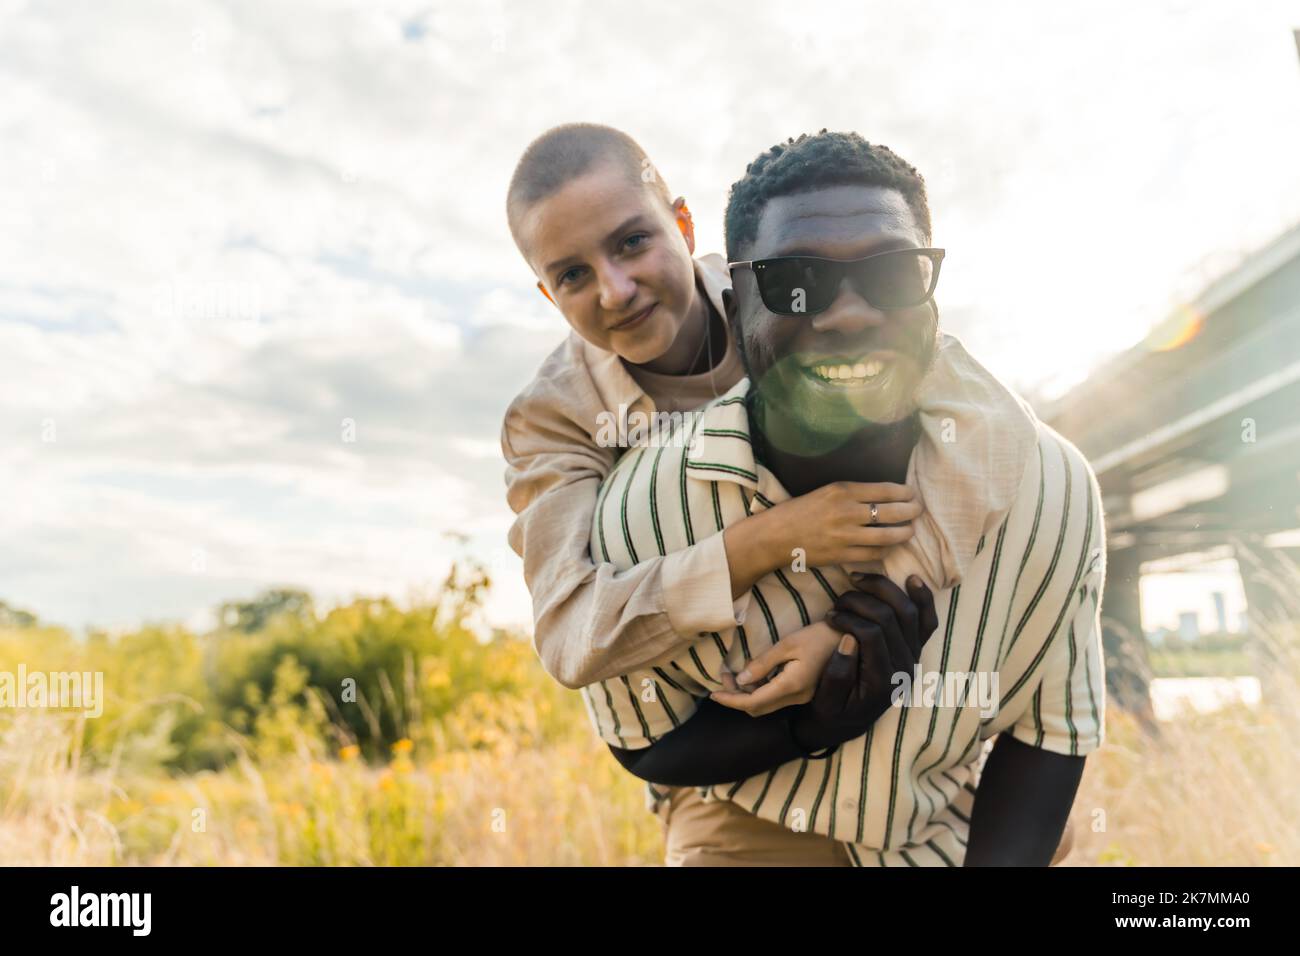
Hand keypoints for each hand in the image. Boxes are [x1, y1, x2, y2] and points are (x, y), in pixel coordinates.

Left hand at [709, 621, 841, 716]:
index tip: (713, 694)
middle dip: (736, 696)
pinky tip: (754, 674)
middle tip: (724, 676)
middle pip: (757, 708)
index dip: (731, 700)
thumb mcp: (787, 644)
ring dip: (747, 693)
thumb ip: (763, 663)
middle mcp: (796, 697)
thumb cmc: (820, 636)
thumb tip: (740, 680)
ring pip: (766, 704)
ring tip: (734, 673)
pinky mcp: (804, 692)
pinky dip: (760, 689)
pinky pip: (776, 698)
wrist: (850, 638)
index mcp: (791, 686)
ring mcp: (801, 697)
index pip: (753, 702)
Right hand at [723, 482, 921, 599]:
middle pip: (892, 512)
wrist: (775, 536)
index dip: (905, 493)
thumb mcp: (825, 491)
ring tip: (909, 531)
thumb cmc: (800, 511)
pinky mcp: (842, 556)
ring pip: (888, 536)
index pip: (886, 490)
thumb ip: (853, 493)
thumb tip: (885, 496)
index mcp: (842, 491)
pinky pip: (874, 555)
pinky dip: (886, 551)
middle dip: (911, 512)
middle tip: (918, 511)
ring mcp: (845, 536)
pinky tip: (890, 547)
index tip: (912, 494)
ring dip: (904, 533)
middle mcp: (846, 512)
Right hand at [789, 573, 939, 751]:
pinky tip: (911, 578)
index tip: (828, 615)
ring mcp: (913, 656)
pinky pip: (926, 620)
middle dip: (861, 600)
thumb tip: (848, 640)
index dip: (849, 618)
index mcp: (883, 682)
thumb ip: (837, 675)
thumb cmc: (833, 709)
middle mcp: (905, 668)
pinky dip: (922, 598)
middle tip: (838, 600)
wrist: (848, 721)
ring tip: (858, 580)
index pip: (872, 635)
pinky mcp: (915, 648)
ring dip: (883, 589)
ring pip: (909, 612)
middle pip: (891, 618)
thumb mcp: (827, 701)